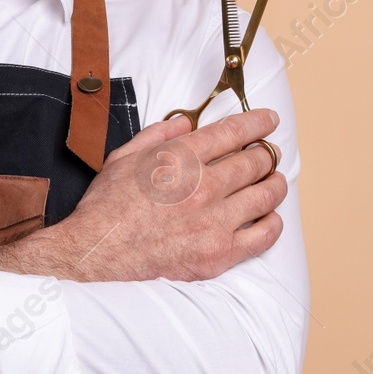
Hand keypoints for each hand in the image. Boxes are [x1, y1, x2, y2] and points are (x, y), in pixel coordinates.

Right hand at [0, 110, 286, 282]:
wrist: (98, 252)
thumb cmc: (107, 206)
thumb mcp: (125, 156)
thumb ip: (159, 134)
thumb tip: (185, 122)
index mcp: (181, 157)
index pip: (234, 131)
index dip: (258, 122)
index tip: (268, 120)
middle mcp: (204, 185)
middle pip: (255, 161)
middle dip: (267, 154)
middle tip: (268, 154)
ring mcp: (215, 221)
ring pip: (265, 195)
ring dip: (274, 184)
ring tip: (273, 182)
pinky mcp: (219, 253)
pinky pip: (263, 236)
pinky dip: (273, 223)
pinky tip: (269, 217)